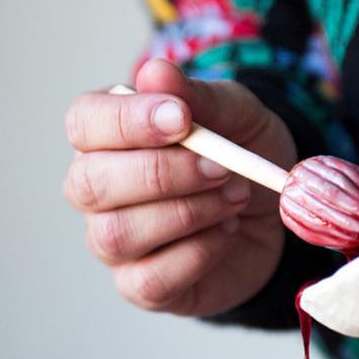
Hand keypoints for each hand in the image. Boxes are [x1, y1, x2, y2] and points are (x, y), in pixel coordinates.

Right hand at [63, 58, 292, 316]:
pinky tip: (224, 234)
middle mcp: (97, 190)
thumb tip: (155, 72)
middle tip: (222, 167)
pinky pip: (150, 280)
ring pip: (117, 235)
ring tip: (234, 197)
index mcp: (107, 135)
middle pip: (90, 184)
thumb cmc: (242, 156)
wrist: (274, 215)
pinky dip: (197, 255)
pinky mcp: (140, 286)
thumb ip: (199, 96)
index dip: (125, 122)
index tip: (182, 118)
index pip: (84, 123)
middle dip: (160, 174)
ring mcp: (113, 243)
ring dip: (187, 214)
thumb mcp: (238, 115)